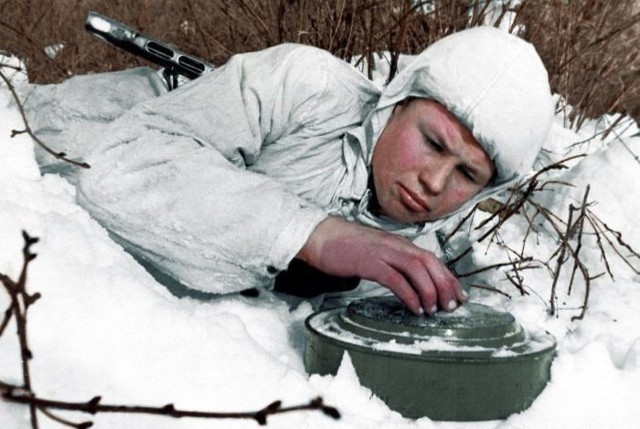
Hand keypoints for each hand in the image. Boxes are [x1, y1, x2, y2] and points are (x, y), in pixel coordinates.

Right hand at [296, 217, 467, 314]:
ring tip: (434, 310)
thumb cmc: (345, 247)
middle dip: (445, 285)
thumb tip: (408, 280)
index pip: (431, 258)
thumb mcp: (376, 252)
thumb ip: (392, 262)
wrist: (319, 237)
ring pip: (416, 269)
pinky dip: (409, 295)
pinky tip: (414, 308)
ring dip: (430, 291)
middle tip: (451, 306)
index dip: (448, 277)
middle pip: (429, 262)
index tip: (458, 294)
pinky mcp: (369, 263)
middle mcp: (395, 245)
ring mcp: (382, 252)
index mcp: (398, 243)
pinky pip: (395, 279)